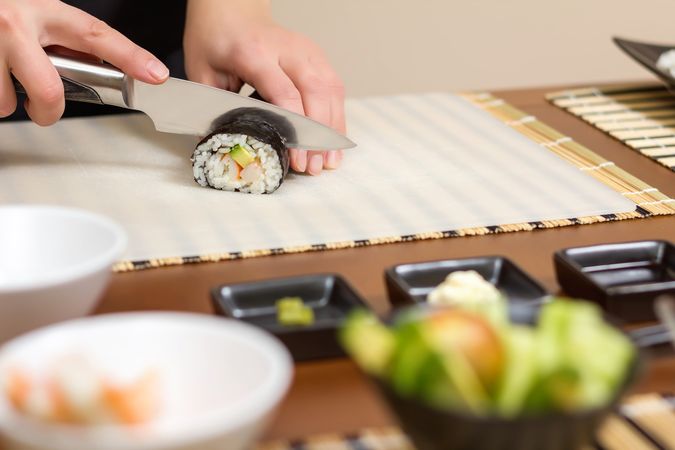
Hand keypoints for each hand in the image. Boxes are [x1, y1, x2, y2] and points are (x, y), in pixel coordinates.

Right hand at [0, 0, 168, 124]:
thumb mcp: (31, 14)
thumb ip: (58, 38)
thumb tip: (94, 72)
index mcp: (41, 8)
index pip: (95, 34)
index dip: (130, 56)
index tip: (157, 74)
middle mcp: (14, 22)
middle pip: (48, 91)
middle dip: (48, 111)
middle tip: (43, 111)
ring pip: (4, 101)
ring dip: (3, 98)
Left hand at [184, 0, 344, 175]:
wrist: (231, 10)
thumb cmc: (215, 41)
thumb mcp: (203, 73)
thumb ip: (216, 107)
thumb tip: (228, 147)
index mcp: (254, 53)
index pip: (285, 94)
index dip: (295, 130)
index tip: (297, 160)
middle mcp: (286, 48)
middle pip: (315, 92)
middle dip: (318, 135)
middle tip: (314, 168)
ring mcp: (306, 50)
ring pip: (331, 90)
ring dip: (333, 129)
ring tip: (329, 161)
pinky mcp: (317, 56)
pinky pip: (334, 87)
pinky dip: (337, 116)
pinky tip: (333, 141)